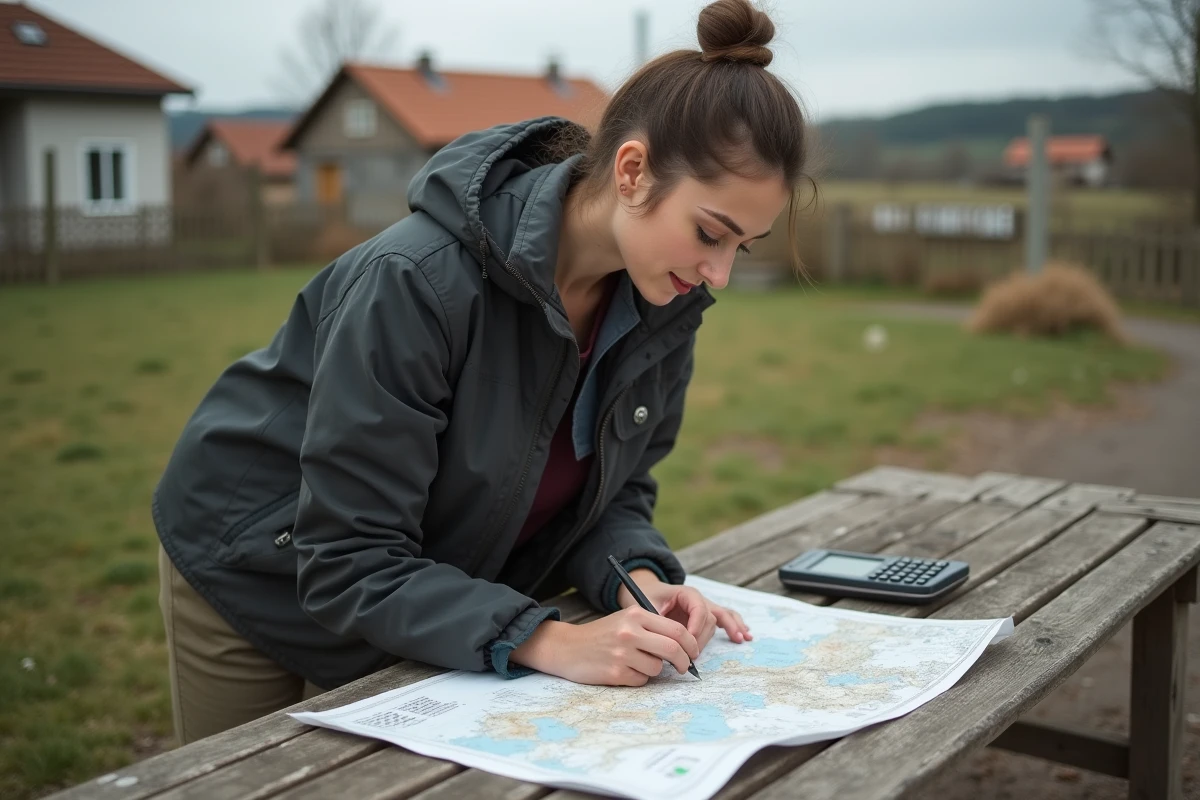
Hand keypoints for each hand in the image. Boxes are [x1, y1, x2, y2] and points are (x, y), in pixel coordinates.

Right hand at [508, 610, 700, 685]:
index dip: (690, 643)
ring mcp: (622, 653)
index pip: (676, 629)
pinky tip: (624, 671)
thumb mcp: (626, 620)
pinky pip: (641, 680)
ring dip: (654, 670)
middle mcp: (630, 632)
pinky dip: (638, 678)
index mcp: (635, 615)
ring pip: (657, 668)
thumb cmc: (602, 635)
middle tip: (684, 667)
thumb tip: (684, 647)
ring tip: (638, 664)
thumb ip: (652, 628)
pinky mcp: (615, 672)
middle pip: (673, 649)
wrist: (568, 647)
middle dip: (684, 662)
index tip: (693, 652)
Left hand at [620, 571, 752, 651]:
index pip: (699, 609)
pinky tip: (744, 634)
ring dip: (729, 629)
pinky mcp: (704, 615)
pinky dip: (734, 625)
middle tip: (693, 656)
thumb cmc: (642, 597)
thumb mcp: (646, 607)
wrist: (644, 591)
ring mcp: (703, 607)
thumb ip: (659, 622)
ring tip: (739, 638)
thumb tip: (671, 643)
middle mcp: (698, 599)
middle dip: (703, 637)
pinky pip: (723, 617)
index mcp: (685, 593)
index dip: (696, 626)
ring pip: (718, 620)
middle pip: (709, 618)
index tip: (688, 641)